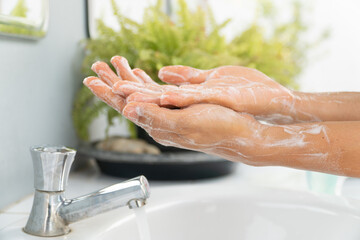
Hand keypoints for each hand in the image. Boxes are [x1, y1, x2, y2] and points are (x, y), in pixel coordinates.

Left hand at [83, 57, 268, 164]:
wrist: (242, 133)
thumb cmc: (219, 129)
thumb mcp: (186, 123)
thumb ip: (156, 117)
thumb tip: (127, 109)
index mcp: (158, 125)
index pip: (124, 107)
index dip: (106, 93)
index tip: (90, 80)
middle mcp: (160, 121)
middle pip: (129, 99)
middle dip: (112, 81)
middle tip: (97, 66)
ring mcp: (170, 114)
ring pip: (142, 94)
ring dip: (128, 79)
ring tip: (118, 64)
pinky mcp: (182, 108)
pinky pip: (157, 93)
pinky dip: (147, 82)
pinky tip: (144, 76)